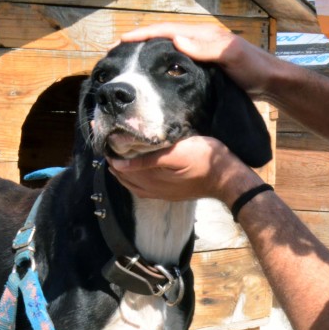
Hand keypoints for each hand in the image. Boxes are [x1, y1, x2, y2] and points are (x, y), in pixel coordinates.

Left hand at [107, 135, 255, 203]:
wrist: (226, 178)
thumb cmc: (204, 160)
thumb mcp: (175, 153)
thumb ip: (146, 159)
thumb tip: (119, 163)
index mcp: (151, 178)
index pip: (121, 166)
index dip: (110, 151)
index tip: (102, 135)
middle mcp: (153, 189)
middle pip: (124, 177)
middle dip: (113, 162)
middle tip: (106, 145)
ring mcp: (162, 193)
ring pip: (132, 185)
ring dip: (122, 174)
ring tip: (116, 160)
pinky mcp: (170, 194)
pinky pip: (143, 190)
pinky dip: (133, 181)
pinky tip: (135, 175)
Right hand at [120, 23, 277, 97]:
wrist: (270, 81)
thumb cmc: (254, 67)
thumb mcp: (231, 56)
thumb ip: (207, 48)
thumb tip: (177, 39)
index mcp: (202, 34)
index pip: (167, 30)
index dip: (144, 34)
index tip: (122, 40)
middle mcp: (199, 40)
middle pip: (164, 36)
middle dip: (140, 42)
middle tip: (117, 50)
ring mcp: (201, 53)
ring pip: (168, 49)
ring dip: (149, 52)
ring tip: (129, 61)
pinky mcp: (204, 66)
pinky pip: (177, 61)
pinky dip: (161, 63)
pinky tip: (153, 74)